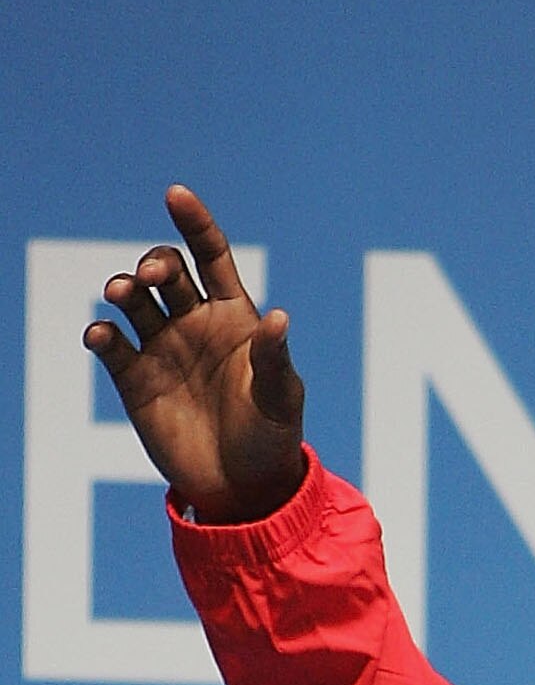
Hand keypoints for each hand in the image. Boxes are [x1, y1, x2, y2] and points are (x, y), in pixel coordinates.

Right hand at [83, 185, 305, 523]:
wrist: (244, 490)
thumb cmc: (272, 439)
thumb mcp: (282, 400)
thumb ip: (275, 359)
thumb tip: (279, 318)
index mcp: (233, 315)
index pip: (210, 254)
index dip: (194, 222)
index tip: (175, 194)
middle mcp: (192, 322)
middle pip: (166, 271)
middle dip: (155, 262)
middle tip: (153, 276)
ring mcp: (161, 348)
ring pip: (133, 300)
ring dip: (123, 288)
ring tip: (122, 294)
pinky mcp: (134, 379)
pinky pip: (111, 345)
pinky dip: (102, 335)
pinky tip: (102, 337)